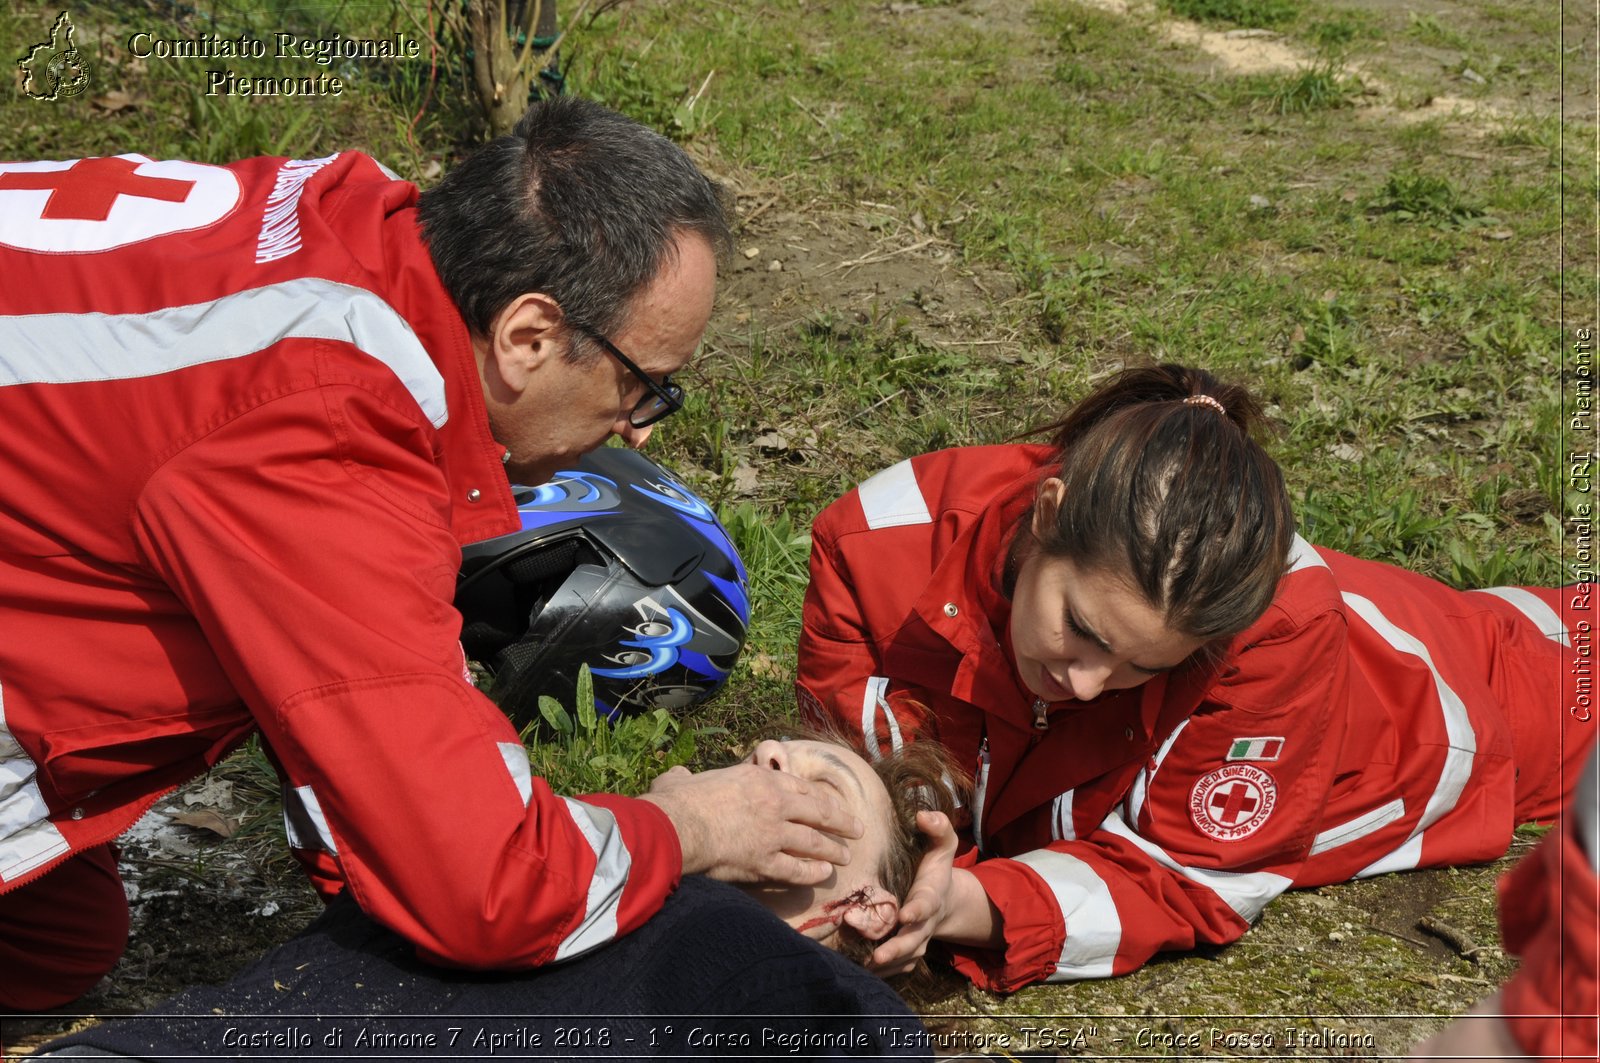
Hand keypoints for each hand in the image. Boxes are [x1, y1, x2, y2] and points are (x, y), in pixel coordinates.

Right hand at [641, 763, 863, 885]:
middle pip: (819, 813)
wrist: (679, 826)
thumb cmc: (680, 801)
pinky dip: (812, 872)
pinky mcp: (766, 862)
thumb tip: (674, 775)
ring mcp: (773, 834)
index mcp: (761, 780)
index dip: (822, 798)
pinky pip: (796, 870)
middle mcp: (775, 805)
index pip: (802, 787)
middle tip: (857, 829)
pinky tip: (823, 874)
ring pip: (813, 842)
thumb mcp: (687, 779)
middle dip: (842, 822)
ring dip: (833, 849)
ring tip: (845, 856)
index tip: (833, 804)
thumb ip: (687, 777)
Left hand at [867, 810, 958, 974]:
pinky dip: (881, 974)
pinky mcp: (907, 953)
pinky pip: (896, 969)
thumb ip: (938, 828)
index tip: (905, 915)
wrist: (946, 901)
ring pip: (904, 959)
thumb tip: (923, 814)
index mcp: (931, 896)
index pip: (925, 904)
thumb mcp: (942, 845)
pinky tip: (857, 972)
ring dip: (885, 965)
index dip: (917, 910)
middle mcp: (925, 923)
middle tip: (876, 956)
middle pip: (913, 941)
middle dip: (896, 948)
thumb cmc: (936, 868)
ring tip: (860, 969)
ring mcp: (917, 941)